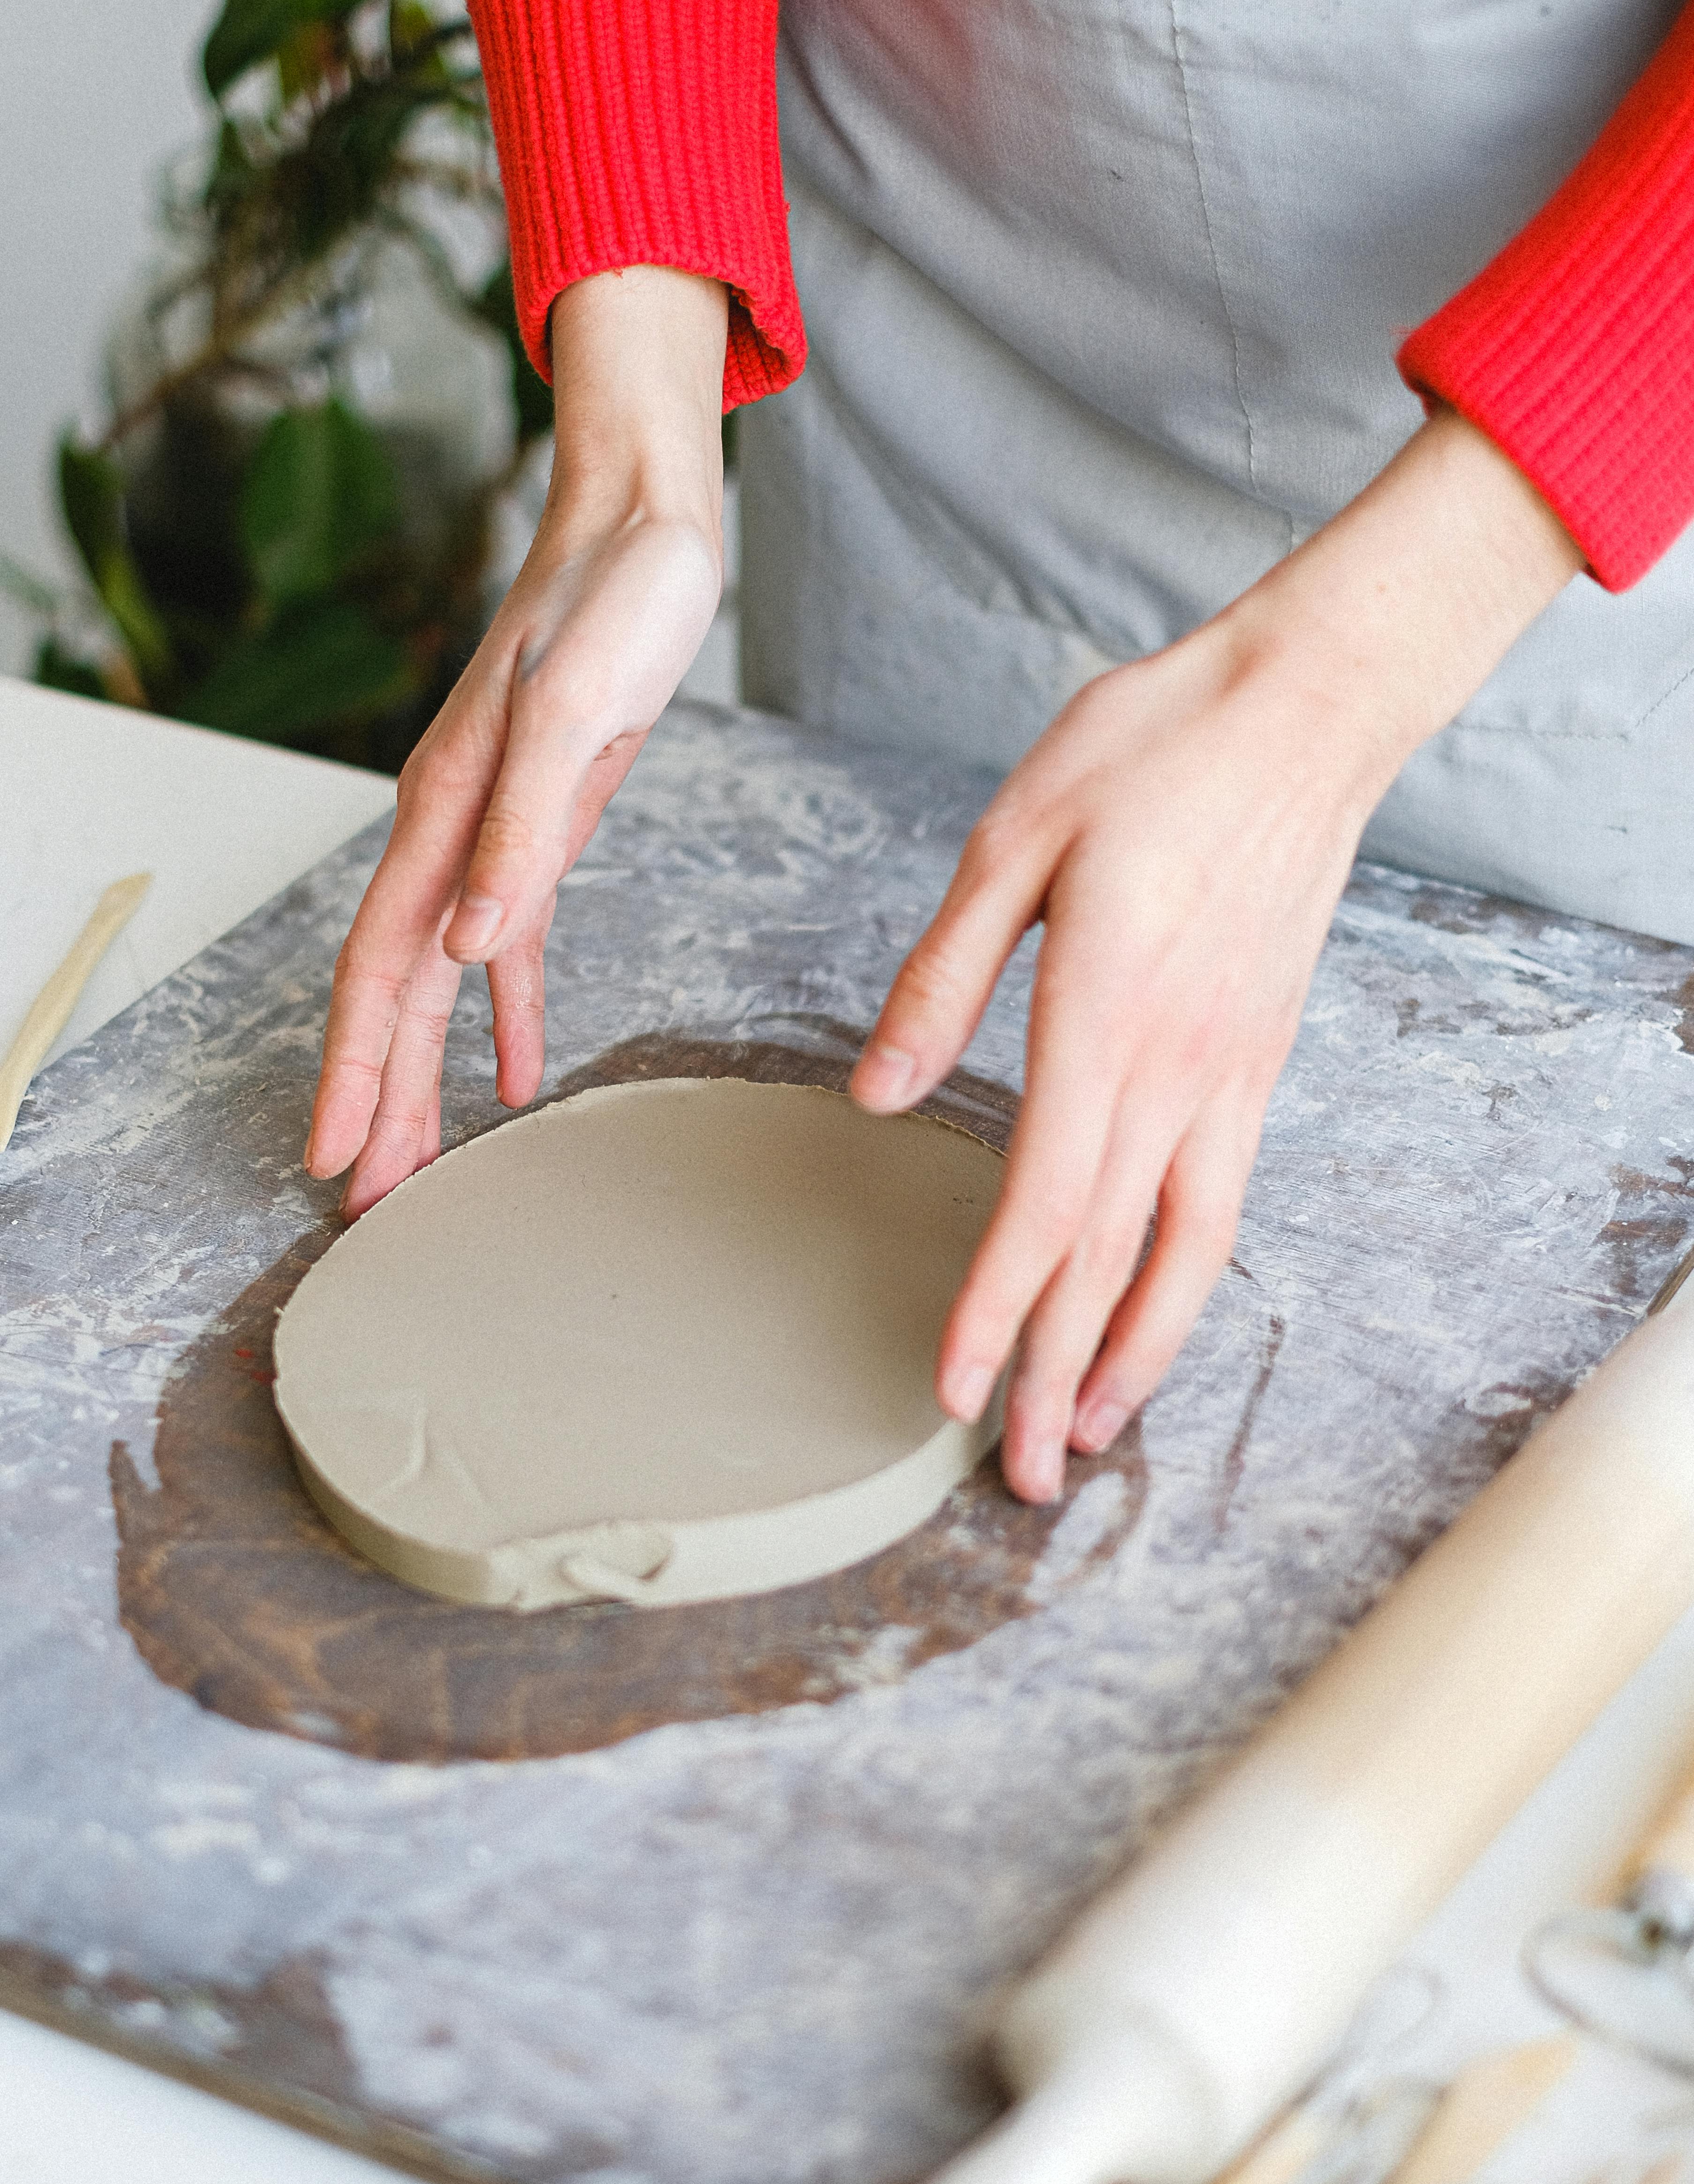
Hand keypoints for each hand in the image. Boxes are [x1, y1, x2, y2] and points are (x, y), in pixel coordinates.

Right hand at [307, 268, 727, 1216]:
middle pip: (394, 990)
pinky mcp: (541, 822)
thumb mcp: (578, 708)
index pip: (382, 965)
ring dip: (423, 1072)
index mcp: (446, 806)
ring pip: (440, 980)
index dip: (356, 1067)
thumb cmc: (617, 597)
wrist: (645, 517)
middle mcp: (452, 827)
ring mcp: (491, 828)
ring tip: (414, 1162)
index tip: (336, 1155)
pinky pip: (507, 943)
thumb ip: (521, 830)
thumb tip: (466, 945)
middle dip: (374, 1096)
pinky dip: (503, 1012)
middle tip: (361, 1198)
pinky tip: (510, 1072)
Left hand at [852, 408, 1585, 1502]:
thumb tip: (880, 1092)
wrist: (1303, 706)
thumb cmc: (1153, 751)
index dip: (996, 1308)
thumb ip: (943, 976)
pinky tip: (1153, 1317)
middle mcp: (1179, 1066)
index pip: (1044, 1200)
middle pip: (1109, 1257)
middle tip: (1022, 1477)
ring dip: (1135, 1354)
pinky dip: (1184, 1280)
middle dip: (1060, 1375)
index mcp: (1105, 1013)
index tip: (955, 1389)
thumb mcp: (1013, 837)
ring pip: (1183, 1252)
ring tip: (1091, 1432)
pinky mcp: (1259, 1061)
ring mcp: (1231, 1072)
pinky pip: (1222, 1201)